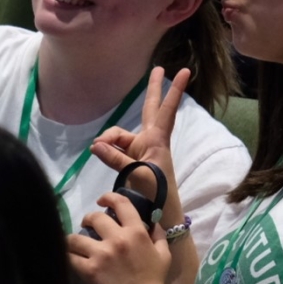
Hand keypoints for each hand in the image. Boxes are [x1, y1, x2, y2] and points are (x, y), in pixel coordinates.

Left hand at [67, 190, 170, 283]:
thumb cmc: (156, 283)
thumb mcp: (164, 255)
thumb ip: (158, 236)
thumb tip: (153, 222)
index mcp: (136, 232)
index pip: (121, 204)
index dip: (108, 198)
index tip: (102, 201)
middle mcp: (118, 238)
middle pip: (95, 218)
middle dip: (88, 219)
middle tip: (86, 225)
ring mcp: (101, 254)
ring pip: (76, 237)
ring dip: (73, 239)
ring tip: (73, 244)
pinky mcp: (89, 270)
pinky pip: (71, 257)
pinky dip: (68, 256)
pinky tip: (69, 258)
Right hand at [91, 67, 186, 223]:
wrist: (161, 214)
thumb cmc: (155, 192)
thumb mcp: (135, 174)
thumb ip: (115, 158)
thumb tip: (95, 145)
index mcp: (157, 139)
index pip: (166, 109)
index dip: (174, 91)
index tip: (186, 72)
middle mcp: (150, 140)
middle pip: (149, 109)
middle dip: (153, 90)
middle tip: (158, 69)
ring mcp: (140, 150)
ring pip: (120, 134)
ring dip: (109, 138)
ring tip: (97, 148)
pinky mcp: (132, 160)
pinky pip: (115, 148)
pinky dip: (106, 149)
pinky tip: (98, 152)